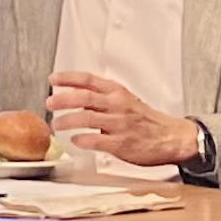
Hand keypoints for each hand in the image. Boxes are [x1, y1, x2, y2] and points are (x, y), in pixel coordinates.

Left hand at [47, 70, 195, 169]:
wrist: (170, 136)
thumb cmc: (146, 120)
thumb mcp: (125, 100)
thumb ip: (102, 99)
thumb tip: (75, 97)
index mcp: (117, 92)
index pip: (88, 80)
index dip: (68, 78)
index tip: (52, 79)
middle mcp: (117, 104)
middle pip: (84, 97)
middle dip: (63, 98)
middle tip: (49, 102)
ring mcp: (119, 123)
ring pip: (87, 117)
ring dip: (68, 120)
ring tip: (56, 124)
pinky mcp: (122, 143)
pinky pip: (97, 140)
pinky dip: (83, 140)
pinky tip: (75, 141)